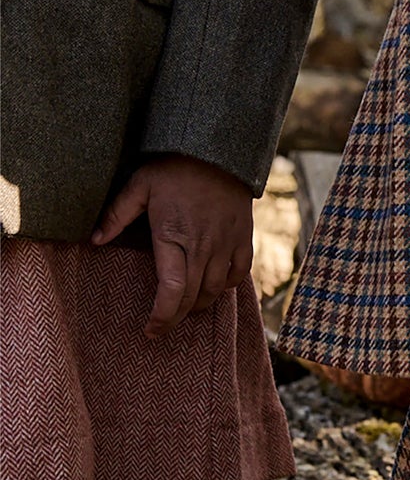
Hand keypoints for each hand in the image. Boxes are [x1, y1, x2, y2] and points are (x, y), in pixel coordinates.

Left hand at [92, 155, 254, 336]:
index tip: (151, 329)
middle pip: (193, 297)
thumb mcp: (139, 185)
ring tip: (185, 307)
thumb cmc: (174, 167)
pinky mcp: (243, 238)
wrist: (218, 150)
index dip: (163, 315)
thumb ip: (117, 215)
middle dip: (177, 317)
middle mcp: (203, 246)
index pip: (172, 289)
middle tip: (163, 324)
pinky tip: (213, 286)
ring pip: (216, 290)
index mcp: (174, 237)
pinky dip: (226, 286)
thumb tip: (95, 240)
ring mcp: (226, 244)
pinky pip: (239, 274)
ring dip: (200, 304)